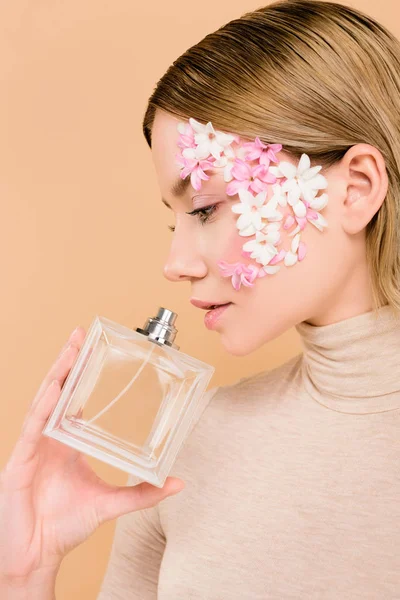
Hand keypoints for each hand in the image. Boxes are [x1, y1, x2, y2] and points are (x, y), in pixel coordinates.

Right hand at [0, 326, 184, 584]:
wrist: (37, 555)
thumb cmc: (65, 526)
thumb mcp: (110, 504)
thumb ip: (143, 494)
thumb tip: (178, 482)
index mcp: (67, 443)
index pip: (75, 401)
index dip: (82, 375)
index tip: (95, 351)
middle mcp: (50, 438)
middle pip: (59, 392)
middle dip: (69, 362)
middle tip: (82, 335)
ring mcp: (35, 446)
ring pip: (46, 401)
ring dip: (58, 373)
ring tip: (71, 348)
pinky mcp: (22, 460)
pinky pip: (34, 427)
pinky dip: (44, 406)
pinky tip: (55, 387)